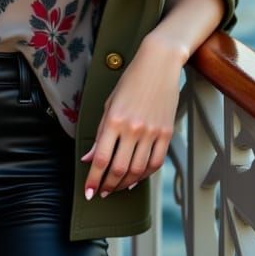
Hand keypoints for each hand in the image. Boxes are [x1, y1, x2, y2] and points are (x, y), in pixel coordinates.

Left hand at [81, 35, 183, 199]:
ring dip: (125, 183)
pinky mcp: (166, 133)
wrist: (159, 64)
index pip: (101, 159)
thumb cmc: (131, 80)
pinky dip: (145, 175)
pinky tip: (136, 178)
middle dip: (108, 185)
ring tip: (116, 187)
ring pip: (138, 170)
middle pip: (119, 169)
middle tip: (102, 192)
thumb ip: (100, 134)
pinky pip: (155, 162)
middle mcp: (133, 128)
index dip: (93, 179)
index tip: (88, 191)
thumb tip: (90, 157)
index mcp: (114, 120)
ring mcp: (152, 132)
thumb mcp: (109, 104)